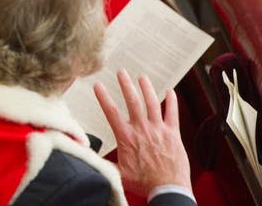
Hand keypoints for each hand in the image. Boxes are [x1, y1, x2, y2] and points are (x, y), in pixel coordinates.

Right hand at [93, 69, 191, 195]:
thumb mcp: (118, 173)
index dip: (103, 97)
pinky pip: (173, 113)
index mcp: (126, 137)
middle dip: (125, 84)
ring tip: (142, 77)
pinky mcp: (173, 134)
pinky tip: (171, 91)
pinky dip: (172, 101)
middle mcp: (142, 129)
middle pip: (133, 101)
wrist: (167, 189)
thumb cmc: (143, 183)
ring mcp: (158, 130)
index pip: (111, 112)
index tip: (98, 85)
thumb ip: (104, 162)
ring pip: (152, 103)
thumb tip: (87, 156)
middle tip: (121, 72)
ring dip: (146, 88)